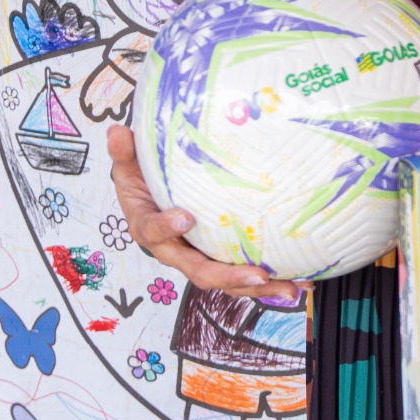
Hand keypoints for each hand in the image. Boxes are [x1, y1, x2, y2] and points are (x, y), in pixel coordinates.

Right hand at [106, 125, 299, 300]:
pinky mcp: (221, 260)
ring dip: (260, 287)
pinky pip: (243, 275)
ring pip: (227, 281)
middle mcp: (175, 251)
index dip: (167, 227)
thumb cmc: (142, 184)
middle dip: (229, 276)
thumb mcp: (129, 166)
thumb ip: (125, 153)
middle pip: (199, 271)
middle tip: (256, 274)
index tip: (185, 218)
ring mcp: (200, 259)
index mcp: (149, 228)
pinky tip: (301, 280)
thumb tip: (118, 132)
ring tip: (291, 286)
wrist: (150, 199)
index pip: (153, 231)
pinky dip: (272, 281)